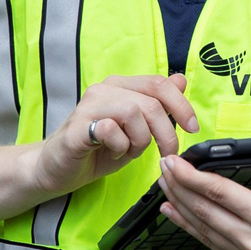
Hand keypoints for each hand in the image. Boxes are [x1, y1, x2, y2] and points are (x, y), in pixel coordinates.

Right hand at [32, 74, 198, 196]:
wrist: (58, 168)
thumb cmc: (99, 149)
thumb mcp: (138, 128)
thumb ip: (158, 105)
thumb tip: (180, 80)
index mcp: (121, 86)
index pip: (160, 84)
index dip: (182, 105)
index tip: (192, 127)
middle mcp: (105, 90)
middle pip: (152, 101)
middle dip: (167, 132)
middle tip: (167, 151)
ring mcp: (89, 106)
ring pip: (135, 112)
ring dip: (141, 139)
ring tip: (130, 151)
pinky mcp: (77, 127)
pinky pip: (111, 130)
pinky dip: (120, 146)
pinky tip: (113, 152)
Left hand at [157, 141, 250, 249]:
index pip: (220, 193)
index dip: (192, 176)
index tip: (175, 162)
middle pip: (204, 211)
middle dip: (178, 187)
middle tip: (162, 167)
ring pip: (203, 228)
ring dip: (179, 205)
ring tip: (164, 186)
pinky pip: (211, 243)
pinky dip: (189, 227)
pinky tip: (175, 214)